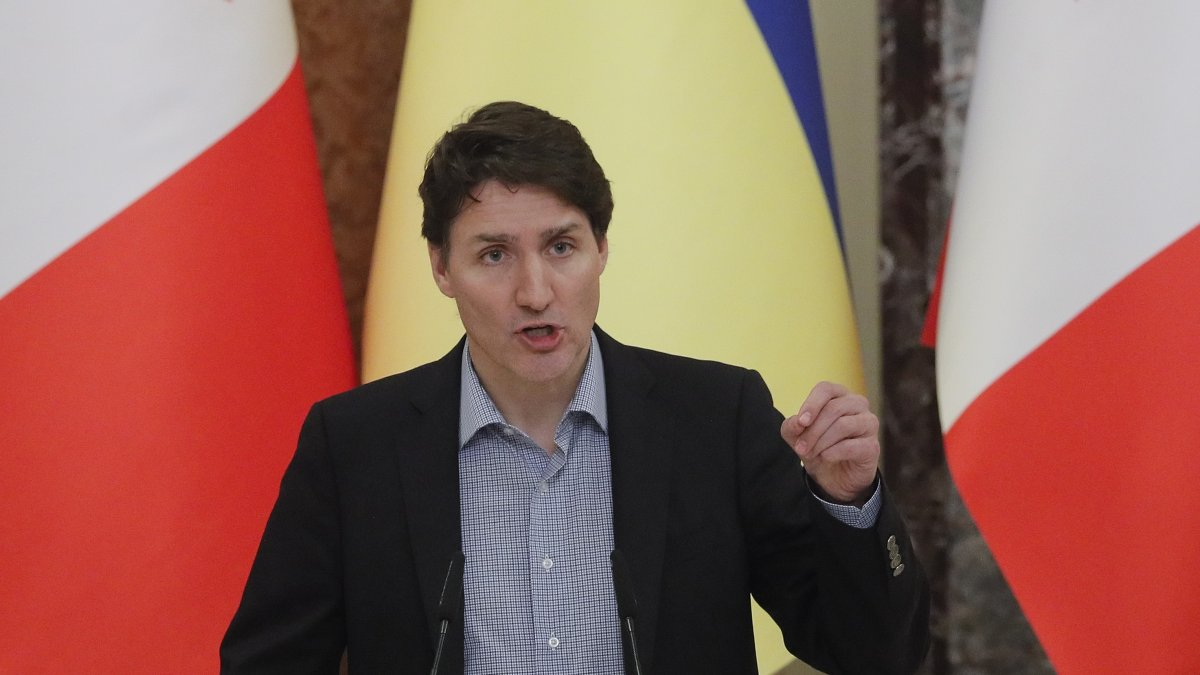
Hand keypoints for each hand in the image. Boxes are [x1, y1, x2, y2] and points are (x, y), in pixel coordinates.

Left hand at [780, 381, 879, 504]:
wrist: (834, 477)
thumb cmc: (817, 447)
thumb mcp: (797, 436)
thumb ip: (792, 426)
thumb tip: (797, 423)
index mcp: (839, 396)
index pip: (826, 389)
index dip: (811, 404)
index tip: (801, 423)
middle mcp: (858, 404)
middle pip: (833, 409)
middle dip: (812, 431)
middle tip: (800, 448)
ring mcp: (869, 424)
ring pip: (843, 425)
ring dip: (821, 442)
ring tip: (810, 453)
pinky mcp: (872, 446)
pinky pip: (851, 446)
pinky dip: (833, 452)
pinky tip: (826, 457)